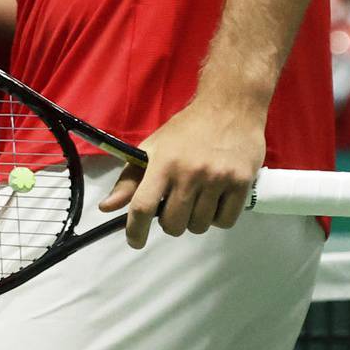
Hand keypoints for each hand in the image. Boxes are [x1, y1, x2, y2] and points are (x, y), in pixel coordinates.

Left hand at [98, 95, 265, 247]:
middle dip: (170, 223)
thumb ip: (130, 179)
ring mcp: (217, 179)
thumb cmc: (187, 130)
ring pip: (199, 226)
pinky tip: (215, 201)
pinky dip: (217, 219)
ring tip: (197, 200)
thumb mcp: (153, 148)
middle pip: (173, 224)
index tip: (135, 242)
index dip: (135, 229)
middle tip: (175, 207)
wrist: (230, 107)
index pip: (143, 205)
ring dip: (195, 220)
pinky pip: (225, 222)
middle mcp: (189, 173)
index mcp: (162, 163)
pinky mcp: (241, 183)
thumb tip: (107, 207)